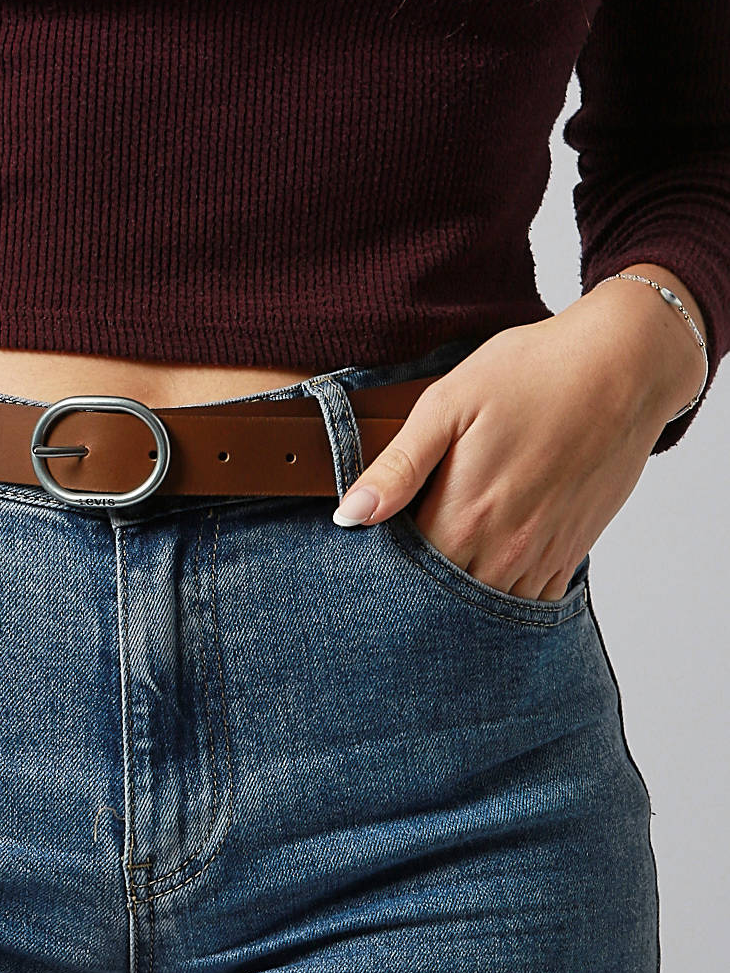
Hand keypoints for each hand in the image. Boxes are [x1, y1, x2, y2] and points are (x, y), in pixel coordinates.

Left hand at [330, 268, 707, 599]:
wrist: (623, 365)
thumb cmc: (532, 373)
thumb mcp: (448, 403)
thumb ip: (398, 466)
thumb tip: (350, 516)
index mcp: (464, 516)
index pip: (405, 574)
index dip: (382, 570)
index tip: (371, 555)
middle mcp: (504, 548)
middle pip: (444, 600)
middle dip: (419, 591)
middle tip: (405, 565)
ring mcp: (542, 556)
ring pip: (487, 606)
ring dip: (463, 597)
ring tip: (446, 566)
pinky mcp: (570, 552)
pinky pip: (531, 600)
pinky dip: (505, 595)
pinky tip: (490, 567)